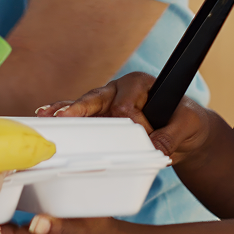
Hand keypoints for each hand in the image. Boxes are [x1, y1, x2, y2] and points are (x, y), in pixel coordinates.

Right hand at [38, 72, 215, 165]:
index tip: (145, 136)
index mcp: (139, 85)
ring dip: (65, 111)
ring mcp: (108, 104)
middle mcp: (120, 90)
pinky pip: (82, 117)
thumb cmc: (187, 120)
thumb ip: (172, 135)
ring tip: (46, 116)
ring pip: (84, 106)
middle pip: (96, 98)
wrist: (186, 131)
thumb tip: (155, 148)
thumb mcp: (188, 126)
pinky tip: (48, 117)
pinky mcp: (102, 119)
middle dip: (79, 108)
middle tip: (63, 116)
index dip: (131, 122)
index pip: (125, 104)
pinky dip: (65, 116)